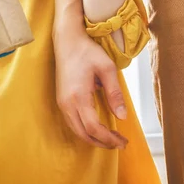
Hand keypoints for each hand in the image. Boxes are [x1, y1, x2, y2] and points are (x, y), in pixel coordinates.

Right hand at [53, 24, 128, 149]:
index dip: (108, 138)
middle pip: (83, 134)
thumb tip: (122, 116)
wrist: (67, 40)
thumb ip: (115, 93)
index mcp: (78, 96)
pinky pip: (72, 123)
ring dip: (93, 138)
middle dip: (102, 142)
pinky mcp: (61, 99)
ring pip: (76, 130)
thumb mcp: (107, 68)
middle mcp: (67, 103)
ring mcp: (62, 102)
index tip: (122, 141)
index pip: (93, 128)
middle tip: (119, 143)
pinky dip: (85, 130)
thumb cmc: (86, 51)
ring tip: (111, 137)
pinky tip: (97, 127)